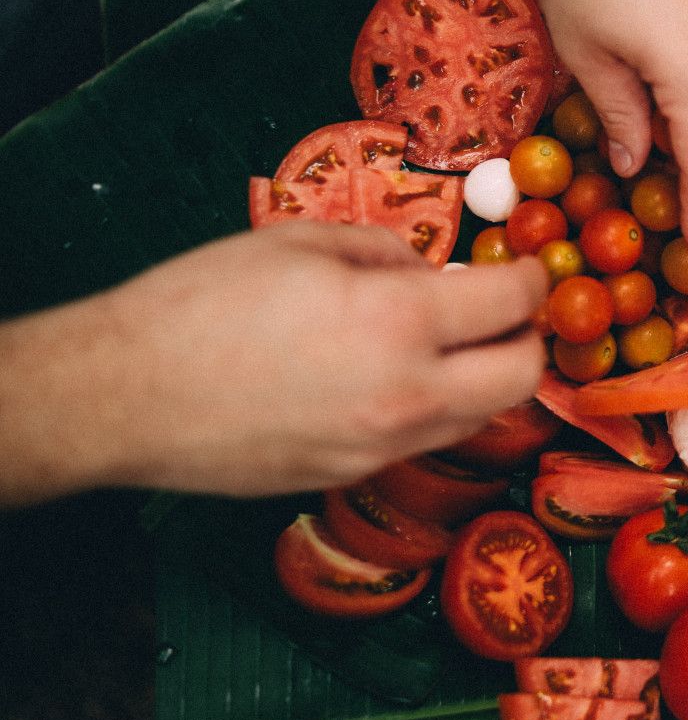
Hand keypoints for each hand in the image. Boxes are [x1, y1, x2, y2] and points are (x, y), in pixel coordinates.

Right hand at [0, 224, 547, 506]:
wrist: (125, 396)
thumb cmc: (203, 304)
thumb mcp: (303, 244)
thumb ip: (387, 255)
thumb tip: (433, 272)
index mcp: (400, 322)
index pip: (512, 304)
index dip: (531, 278)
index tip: (527, 268)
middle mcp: (409, 395)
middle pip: (522, 377)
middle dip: (529, 338)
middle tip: (508, 311)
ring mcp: (385, 446)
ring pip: (481, 418)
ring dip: (487, 379)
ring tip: (456, 343)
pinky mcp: (356, 475)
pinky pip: (426, 440)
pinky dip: (437, 407)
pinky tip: (400, 378)